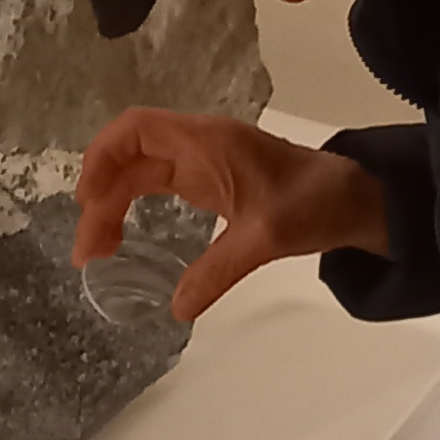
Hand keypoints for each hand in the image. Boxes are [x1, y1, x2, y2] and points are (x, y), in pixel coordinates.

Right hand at [74, 111, 390, 322]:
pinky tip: (123, 235)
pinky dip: (134, 207)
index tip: (86, 203)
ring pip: (139, 174)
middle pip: (129, 159)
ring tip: (99, 250)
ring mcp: (203, 161)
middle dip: (101, 199)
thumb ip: (218, 271)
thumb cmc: (314, 203)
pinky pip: (157, 185)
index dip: (100, 159)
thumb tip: (177, 308)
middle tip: (89, 253)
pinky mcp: (210, 180)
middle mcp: (198, 145)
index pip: (135, 130)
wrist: (354, 197)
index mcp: (207, 143)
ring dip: (113, 205)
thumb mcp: (265, 239)